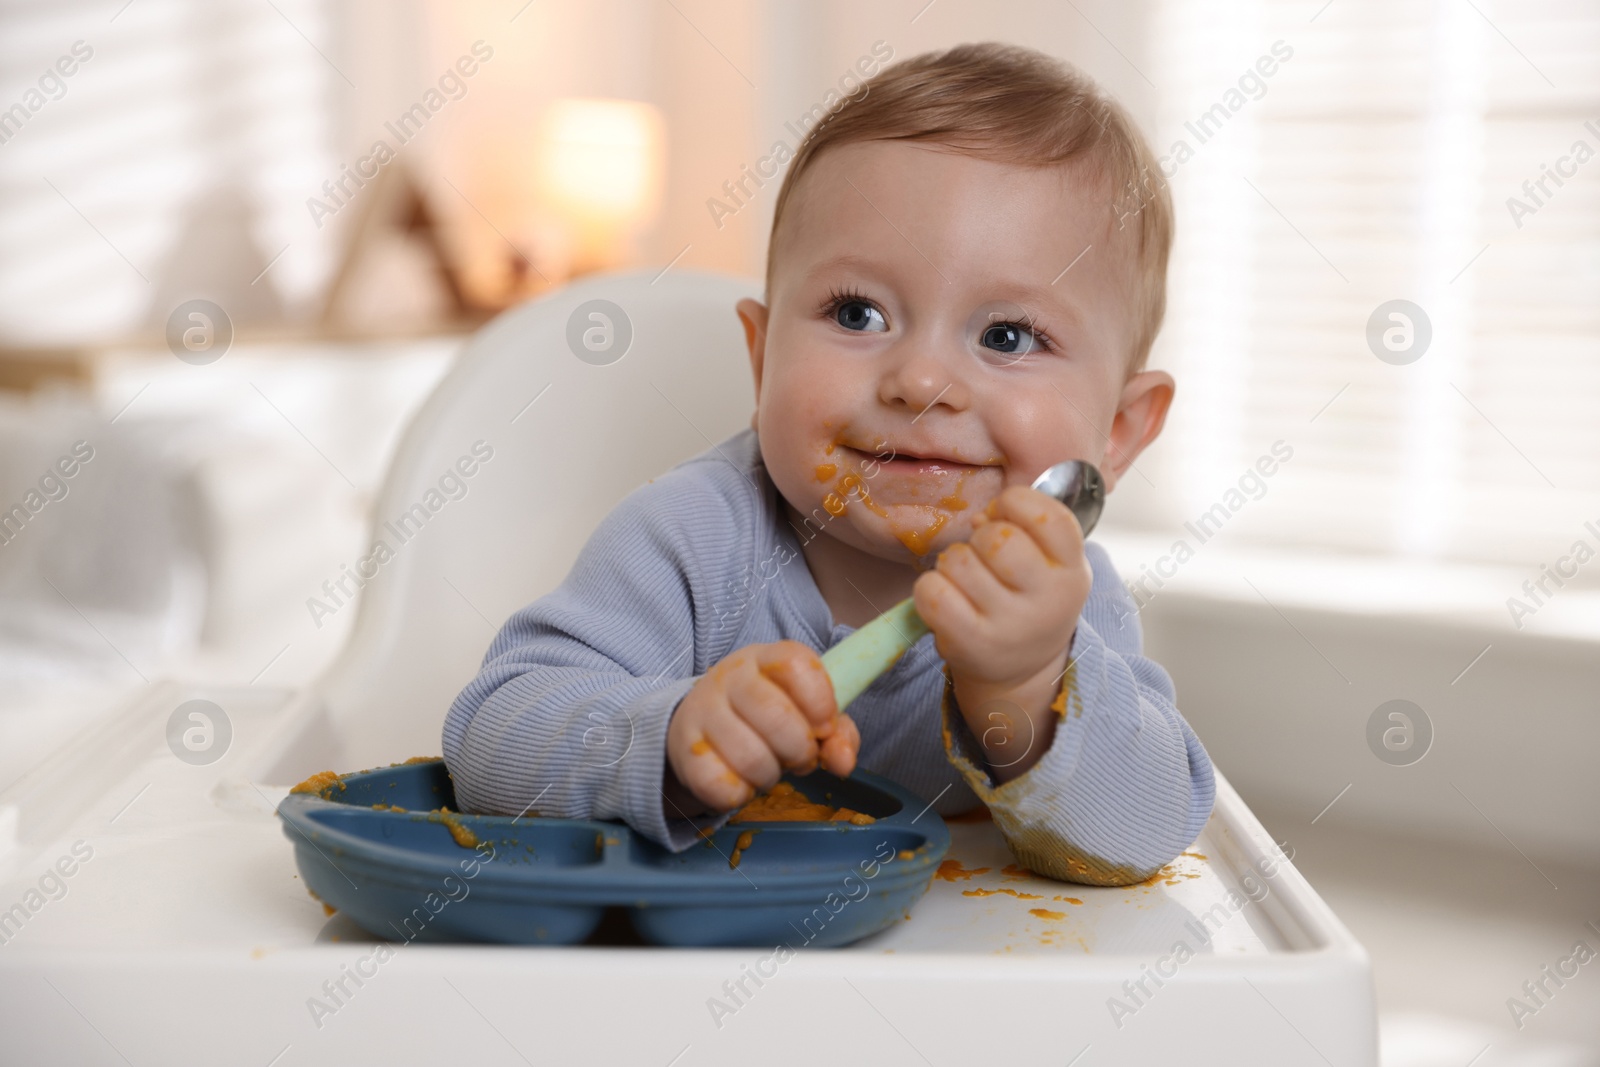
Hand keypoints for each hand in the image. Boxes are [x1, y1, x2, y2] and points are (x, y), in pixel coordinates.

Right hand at [666, 640, 859, 812]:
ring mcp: (702, 711)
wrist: (699, 727)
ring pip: (750, 757)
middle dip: (800, 750)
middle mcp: (729, 677)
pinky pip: (720, 785)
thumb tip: (843, 762)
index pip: (796, 665)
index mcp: (765, 658)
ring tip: (769, 769)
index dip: (820, 702)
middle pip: (776, 715)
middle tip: (800, 758)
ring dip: (771, 775)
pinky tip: (741, 783)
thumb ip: (836, 733)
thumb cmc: (763, 718)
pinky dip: (740, 793)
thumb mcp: (805, 712)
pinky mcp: (684, 750)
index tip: (824, 727)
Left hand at [911, 485, 1092, 777]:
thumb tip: (980, 518)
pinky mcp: (970, 644)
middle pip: (997, 537)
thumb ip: (1029, 527)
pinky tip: (948, 598)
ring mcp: (1008, 625)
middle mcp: (1047, 600)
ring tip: (968, 582)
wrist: (1023, 669)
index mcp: (1072, 570)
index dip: (1017, 502)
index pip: (1050, 516)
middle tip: (985, 556)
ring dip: (954, 562)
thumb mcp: (1053, 562)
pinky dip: (930, 587)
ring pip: (958, 560)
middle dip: (981, 535)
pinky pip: (932, 590)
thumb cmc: (1031, 599)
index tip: (1006, 514)